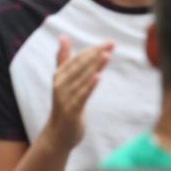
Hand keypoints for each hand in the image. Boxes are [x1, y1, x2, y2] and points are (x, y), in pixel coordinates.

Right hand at [41, 36, 112, 150]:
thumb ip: (63, 58)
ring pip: (82, 78)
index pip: (77, 58)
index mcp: (59, 75)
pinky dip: (89, 85)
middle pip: (80, 66)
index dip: (92, 49)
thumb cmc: (64, 104)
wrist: (58, 134)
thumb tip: (63, 36)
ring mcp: (64, 97)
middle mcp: (60, 84)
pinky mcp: (71, 110)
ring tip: (106, 55)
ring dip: (94, 66)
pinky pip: (82, 95)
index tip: (108, 42)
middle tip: (111, 44)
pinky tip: (98, 76)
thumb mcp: (62, 81)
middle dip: (96, 54)